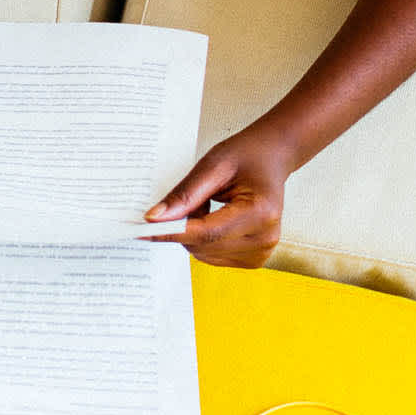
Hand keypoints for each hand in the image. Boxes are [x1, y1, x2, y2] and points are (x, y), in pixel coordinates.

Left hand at [144, 124, 297, 268]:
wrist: (272, 157)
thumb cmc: (247, 155)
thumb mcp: (213, 165)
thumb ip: (184, 195)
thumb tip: (155, 219)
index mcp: (260, 212)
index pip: (205, 232)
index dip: (171, 231)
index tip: (142, 228)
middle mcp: (265, 237)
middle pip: (202, 246)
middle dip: (184, 227)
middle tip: (190, 199)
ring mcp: (262, 251)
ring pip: (204, 254)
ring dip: (194, 234)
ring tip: (209, 205)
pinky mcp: (255, 258)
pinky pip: (213, 257)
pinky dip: (205, 241)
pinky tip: (216, 219)